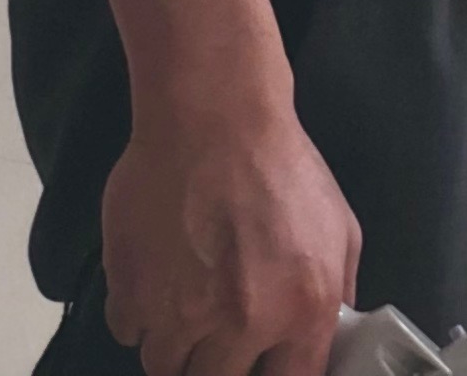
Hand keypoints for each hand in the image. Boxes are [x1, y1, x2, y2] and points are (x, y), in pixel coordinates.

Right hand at [99, 89, 360, 375]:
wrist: (213, 116)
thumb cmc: (280, 164)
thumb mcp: (338, 227)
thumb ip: (336, 292)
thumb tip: (329, 337)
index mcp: (302, 309)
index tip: (263, 365)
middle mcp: (241, 323)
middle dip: (219, 363)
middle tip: (220, 332)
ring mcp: (178, 312)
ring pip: (165, 365)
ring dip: (176, 344)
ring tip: (186, 303)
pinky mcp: (130, 291)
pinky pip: (128, 331)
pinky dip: (139, 315)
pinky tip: (157, 279)